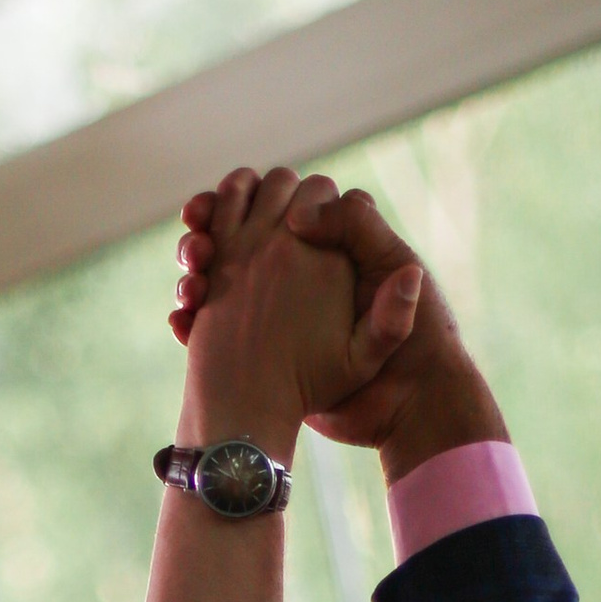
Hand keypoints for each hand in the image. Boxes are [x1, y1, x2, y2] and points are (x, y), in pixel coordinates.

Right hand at [175, 176, 505, 477]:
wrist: (407, 405)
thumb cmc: (416, 335)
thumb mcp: (390, 266)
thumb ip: (355, 226)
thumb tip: (298, 216)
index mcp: (326, 244)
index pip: (279, 199)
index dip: (256, 195)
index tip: (255, 215)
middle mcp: (295, 267)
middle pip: (235, 226)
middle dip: (211, 222)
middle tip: (204, 243)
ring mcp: (272, 304)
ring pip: (214, 266)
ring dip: (195, 259)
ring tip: (194, 275)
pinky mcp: (261, 344)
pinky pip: (210, 320)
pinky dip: (190, 312)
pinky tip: (184, 318)